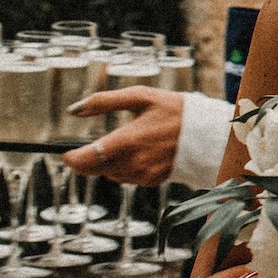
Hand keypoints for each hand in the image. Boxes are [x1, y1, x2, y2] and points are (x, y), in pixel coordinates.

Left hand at [61, 86, 182, 185]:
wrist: (210, 133)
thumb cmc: (176, 111)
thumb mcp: (142, 96)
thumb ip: (104, 101)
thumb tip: (74, 110)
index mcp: (127, 141)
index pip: (84, 160)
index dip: (70, 158)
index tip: (66, 152)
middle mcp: (133, 163)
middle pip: (94, 170)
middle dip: (90, 159)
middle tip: (97, 144)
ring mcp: (143, 175)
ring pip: (110, 174)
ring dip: (109, 163)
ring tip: (128, 144)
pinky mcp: (152, 181)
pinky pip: (128, 177)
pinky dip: (127, 167)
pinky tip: (142, 153)